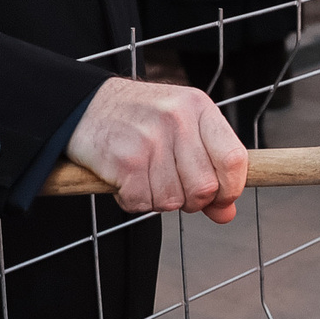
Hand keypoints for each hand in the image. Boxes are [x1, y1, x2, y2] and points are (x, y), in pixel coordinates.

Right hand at [66, 78, 247, 222]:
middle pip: (205, 188)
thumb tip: (226, 213)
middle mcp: (177, 120)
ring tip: (145, 178)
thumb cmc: (139, 119)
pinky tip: (126, 181)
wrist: (85, 105)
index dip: (231, 188)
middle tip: (172, 187)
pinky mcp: (125, 160)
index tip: (220, 198)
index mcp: (199, 107)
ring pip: (173, 200)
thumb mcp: (182, 129)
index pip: (234, 159)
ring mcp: (151, 139)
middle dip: (191, 200)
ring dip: (158, 200)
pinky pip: (142, 203)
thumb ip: (209, 168)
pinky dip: (133, 201)